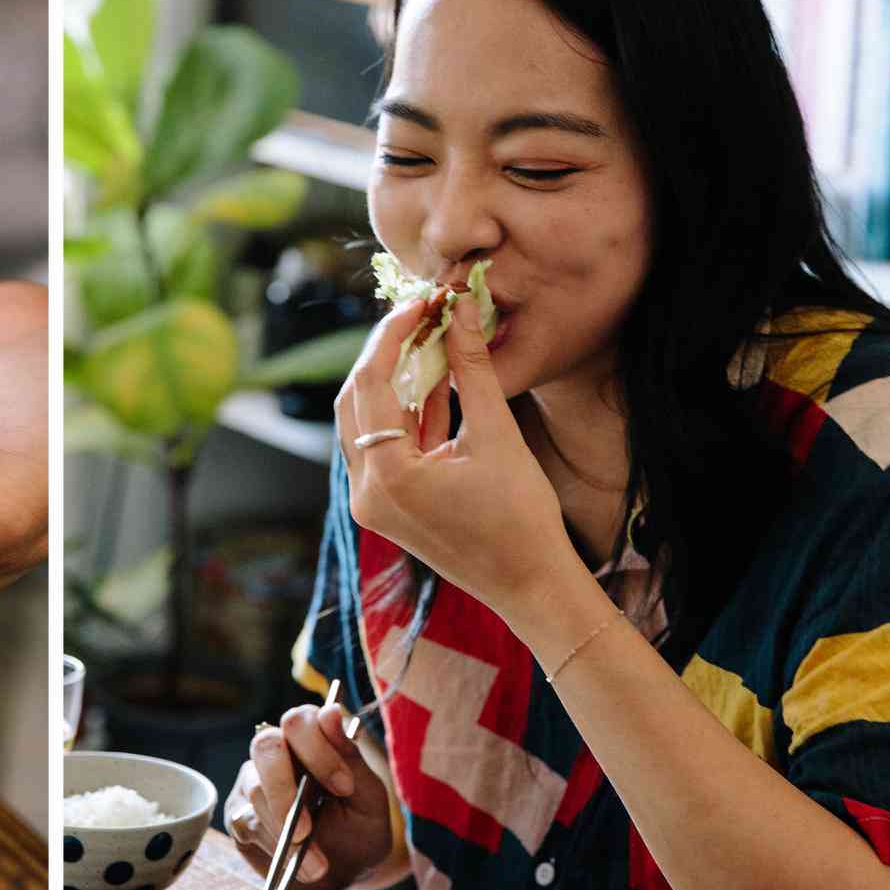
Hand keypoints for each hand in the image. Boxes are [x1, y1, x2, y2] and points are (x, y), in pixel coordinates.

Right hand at [224, 704, 394, 889]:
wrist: (339, 880)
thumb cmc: (357, 835)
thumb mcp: (368, 802)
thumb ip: (351, 758)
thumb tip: (332, 711)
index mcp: (313, 740)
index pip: (301, 720)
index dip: (319, 750)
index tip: (344, 787)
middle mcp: (279, 753)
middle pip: (266, 746)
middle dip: (287, 791)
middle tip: (309, 830)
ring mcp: (253, 781)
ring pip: (256, 790)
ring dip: (287, 831)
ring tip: (316, 864)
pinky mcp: (238, 814)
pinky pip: (246, 822)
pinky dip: (275, 847)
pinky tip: (294, 861)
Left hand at [335, 293, 572, 622]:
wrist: (532, 585)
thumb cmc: (521, 517)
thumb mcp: (497, 435)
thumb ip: (471, 369)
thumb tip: (458, 311)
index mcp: (387, 477)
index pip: (370, 385)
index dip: (392, 336)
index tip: (420, 304)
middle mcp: (366, 492)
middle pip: (357, 402)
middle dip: (387, 355)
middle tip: (421, 318)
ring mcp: (374, 503)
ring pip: (367, 424)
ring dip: (396, 383)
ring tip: (430, 341)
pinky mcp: (389, 507)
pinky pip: (386, 448)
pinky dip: (406, 416)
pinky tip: (435, 382)